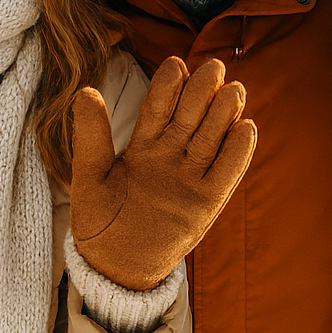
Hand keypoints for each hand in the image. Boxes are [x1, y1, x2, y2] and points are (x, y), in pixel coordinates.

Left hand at [71, 56, 256, 289]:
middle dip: (203, 90)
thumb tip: (85, 91)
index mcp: (143, 144)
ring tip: (233, 90)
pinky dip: (238, 152)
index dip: (169, 85)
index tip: (176, 65)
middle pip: (192, 115)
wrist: (115, 267)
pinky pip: (227, 173)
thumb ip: (91, 137)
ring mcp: (190, 177)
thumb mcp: (89, 177)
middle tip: (214, 68)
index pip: (159, 106)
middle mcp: (171, 155)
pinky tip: (246, 127)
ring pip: (212, 137)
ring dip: (224, 113)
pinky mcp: (206, 202)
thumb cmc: (99, 221)